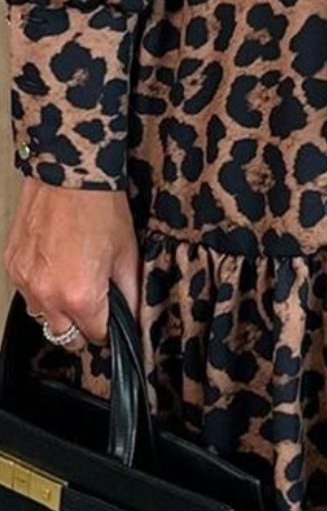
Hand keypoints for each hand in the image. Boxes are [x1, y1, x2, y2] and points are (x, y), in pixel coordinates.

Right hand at [3, 177, 141, 347]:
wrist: (68, 174)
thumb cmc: (99, 207)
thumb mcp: (127, 252)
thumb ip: (129, 292)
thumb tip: (131, 315)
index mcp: (80, 296)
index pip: (94, 336)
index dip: (108, 328)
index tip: (112, 318)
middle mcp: (47, 295)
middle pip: (65, 336)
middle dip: (82, 324)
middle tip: (96, 301)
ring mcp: (25, 282)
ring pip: (43, 316)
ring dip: (59, 308)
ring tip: (75, 279)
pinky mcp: (12, 266)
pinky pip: (27, 292)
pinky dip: (41, 287)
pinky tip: (57, 265)